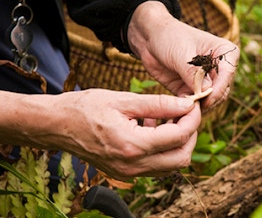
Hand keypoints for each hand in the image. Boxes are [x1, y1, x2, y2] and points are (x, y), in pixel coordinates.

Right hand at [1, 89, 200, 179]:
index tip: (193, 104)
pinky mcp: (126, 172)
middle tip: (184, 113)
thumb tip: (186, 104)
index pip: (179, 136)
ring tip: (166, 119)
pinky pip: (156, 165)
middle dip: (190, 134)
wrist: (58, 126)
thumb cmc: (86, 108)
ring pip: (171, 164)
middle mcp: (133, 165)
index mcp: (133, 145)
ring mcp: (129, 172)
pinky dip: (163, 148)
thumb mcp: (124, 100)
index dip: (192, 119)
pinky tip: (152, 128)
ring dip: (177, 142)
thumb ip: (158, 104)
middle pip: (181, 157)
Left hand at [128, 1, 239, 109]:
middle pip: (221, 91)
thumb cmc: (169, 37)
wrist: (150, 39)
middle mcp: (218, 68)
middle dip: (209, 100)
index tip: (206, 98)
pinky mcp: (192, 90)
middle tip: (193, 105)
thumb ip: (193, 73)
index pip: (227, 74)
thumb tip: (205, 92)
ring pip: (210, 100)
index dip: (218, 88)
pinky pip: (195, 104)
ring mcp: (205, 81)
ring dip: (199, 105)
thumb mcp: (181, 53)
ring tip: (184, 108)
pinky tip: (178, 109)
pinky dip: (188, 108)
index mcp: (223, 52)